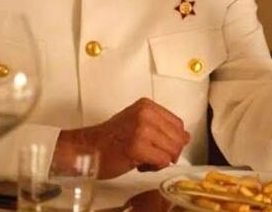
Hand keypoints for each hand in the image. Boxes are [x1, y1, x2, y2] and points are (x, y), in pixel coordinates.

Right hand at [56, 98, 189, 178]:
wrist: (86, 149)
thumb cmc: (110, 139)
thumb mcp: (137, 123)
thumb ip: (160, 127)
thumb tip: (186, 137)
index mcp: (147, 105)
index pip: (178, 124)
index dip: (173, 140)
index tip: (158, 147)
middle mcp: (146, 113)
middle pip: (178, 137)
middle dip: (169, 152)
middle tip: (151, 156)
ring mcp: (142, 129)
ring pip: (173, 150)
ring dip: (161, 161)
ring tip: (144, 160)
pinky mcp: (138, 146)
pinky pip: (163, 160)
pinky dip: (155, 167)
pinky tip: (139, 164)